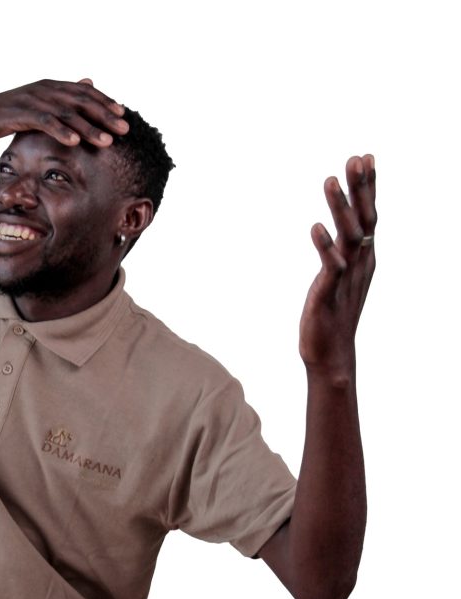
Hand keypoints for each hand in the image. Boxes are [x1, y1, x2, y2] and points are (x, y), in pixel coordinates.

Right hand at [0, 78, 128, 146]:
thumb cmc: (3, 115)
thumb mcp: (33, 107)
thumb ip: (58, 100)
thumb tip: (86, 85)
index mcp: (49, 86)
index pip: (83, 92)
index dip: (104, 102)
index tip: (122, 116)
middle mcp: (44, 89)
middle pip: (81, 101)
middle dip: (104, 115)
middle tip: (124, 129)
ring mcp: (32, 100)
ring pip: (67, 113)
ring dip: (89, 128)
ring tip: (107, 141)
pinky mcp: (19, 113)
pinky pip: (44, 122)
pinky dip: (61, 132)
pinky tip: (75, 142)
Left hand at [299, 155, 376, 377]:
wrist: (331, 355)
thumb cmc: (333, 316)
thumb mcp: (341, 277)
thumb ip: (342, 252)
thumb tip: (340, 230)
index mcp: (363, 258)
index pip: (369, 216)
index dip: (369, 187)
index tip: (366, 157)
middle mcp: (359, 264)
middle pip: (364, 220)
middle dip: (361, 188)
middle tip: (355, 158)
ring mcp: (346, 278)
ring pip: (348, 237)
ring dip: (339, 208)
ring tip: (329, 180)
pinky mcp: (329, 294)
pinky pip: (331, 267)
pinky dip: (325, 247)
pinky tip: (316, 228)